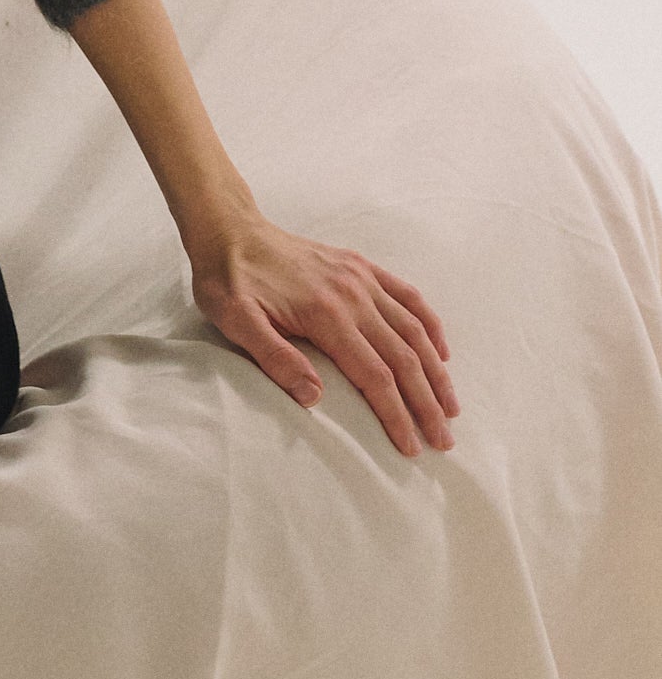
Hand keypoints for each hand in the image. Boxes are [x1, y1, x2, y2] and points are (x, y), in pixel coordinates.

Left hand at [189, 215, 458, 456]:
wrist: (230, 231)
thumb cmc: (228, 280)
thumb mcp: (236, 322)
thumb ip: (275, 358)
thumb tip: (314, 398)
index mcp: (326, 314)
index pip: (375, 376)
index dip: (396, 415)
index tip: (411, 447)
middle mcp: (353, 295)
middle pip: (404, 358)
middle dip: (427, 403)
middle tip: (443, 441)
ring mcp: (361, 278)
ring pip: (414, 330)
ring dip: (437, 372)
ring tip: (451, 407)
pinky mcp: (361, 267)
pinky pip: (407, 295)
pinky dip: (429, 325)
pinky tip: (441, 351)